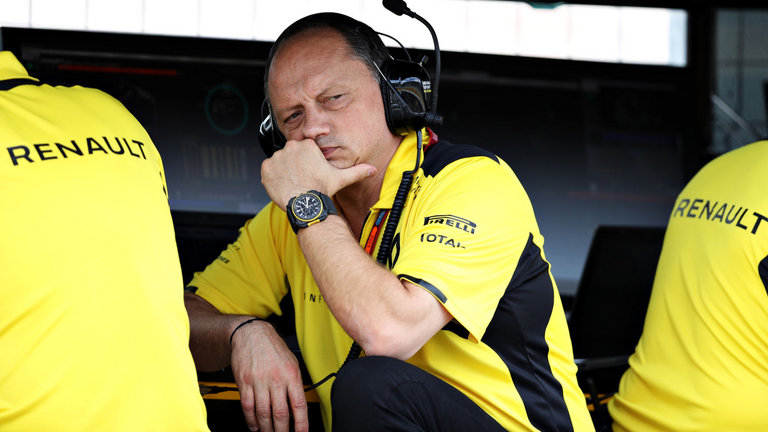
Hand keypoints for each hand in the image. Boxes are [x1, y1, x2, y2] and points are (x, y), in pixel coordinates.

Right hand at [230, 320, 308, 431]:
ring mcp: (259, 381)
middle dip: (282, 430)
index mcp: (291, 374)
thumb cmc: (272, 347)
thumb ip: (295, 383)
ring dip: (267, 428)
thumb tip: (298, 406)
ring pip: (263, 412)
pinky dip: (251, 419)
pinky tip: (255, 426)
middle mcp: (276, 379)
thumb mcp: (292, 362)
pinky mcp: (244, 382)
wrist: (251, 333)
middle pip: (280, 413)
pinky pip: (247, 406)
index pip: (298, 405)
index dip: (301, 423)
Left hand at [261, 139, 375, 210]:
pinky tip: (284, 185)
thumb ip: (357, 171)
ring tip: (294, 183)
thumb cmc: (321, 190)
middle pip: (291, 154)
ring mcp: (277, 157)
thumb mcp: (341, 178)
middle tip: (302, 178)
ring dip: (284, 170)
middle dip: (294, 164)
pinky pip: (268, 169)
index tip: (309, 171)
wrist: (306, 205)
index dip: (306, 161)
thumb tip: (372, 170)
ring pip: (279, 161)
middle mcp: (291, 148)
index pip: (304, 149)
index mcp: (307, 146)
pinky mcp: (266, 168)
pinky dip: (273, 177)